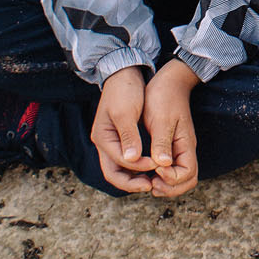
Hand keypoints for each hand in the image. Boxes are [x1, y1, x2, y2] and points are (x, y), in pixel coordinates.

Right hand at [91, 66, 154, 192]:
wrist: (124, 73)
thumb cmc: (125, 90)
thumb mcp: (126, 112)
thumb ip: (129, 136)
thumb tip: (132, 159)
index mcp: (102, 137)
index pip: (119, 163)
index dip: (139, 167)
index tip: (157, 165)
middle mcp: (104, 143)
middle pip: (114, 173)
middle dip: (132, 182)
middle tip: (152, 185)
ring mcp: (111, 142)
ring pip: (119, 170)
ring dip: (135, 177)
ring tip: (154, 180)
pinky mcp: (120, 139)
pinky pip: (126, 161)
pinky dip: (137, 168)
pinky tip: (151, 167)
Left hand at [142, 60, 200, 197]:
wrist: (168, 81)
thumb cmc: (164, 97)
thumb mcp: (160, 119)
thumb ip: (162, 143)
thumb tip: (162, 165)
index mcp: (186, 144)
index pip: (187, 174)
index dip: (170, 178)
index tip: (154, 169)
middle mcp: (185, 150)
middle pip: (187, 181)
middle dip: (170, 188)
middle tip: (150, 184)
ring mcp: (179, 149)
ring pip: (180, 178)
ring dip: (166, 184)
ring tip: (148, 181)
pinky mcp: (172, 146)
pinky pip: (172, 169)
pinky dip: (162, 176)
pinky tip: (147, 172)